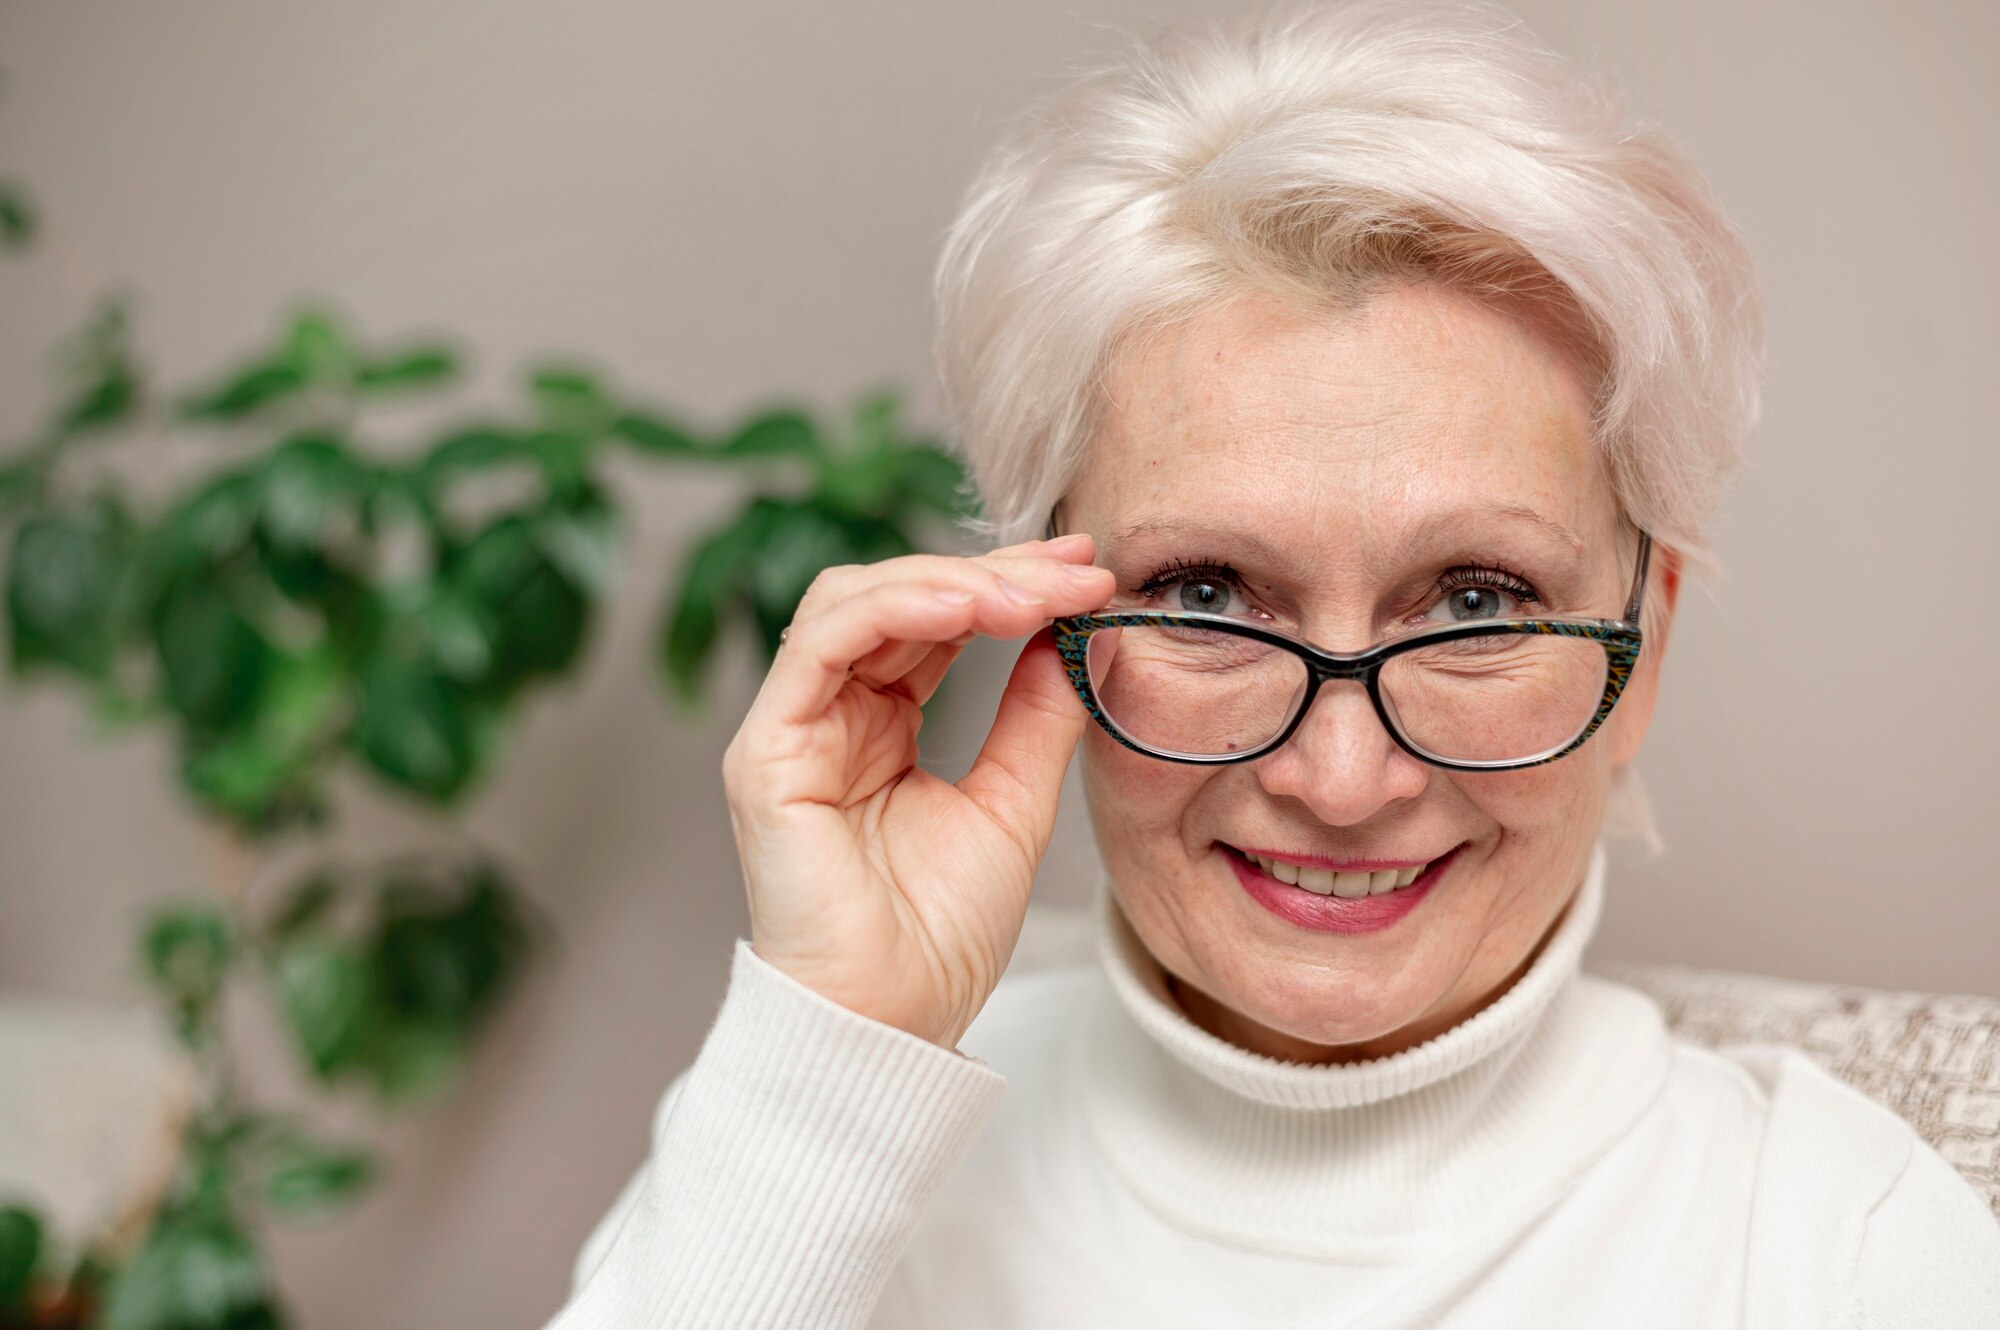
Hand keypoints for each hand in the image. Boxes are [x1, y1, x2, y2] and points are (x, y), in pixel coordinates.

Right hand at [721, 532, 1114, 1048]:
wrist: (894, 1022)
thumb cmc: (939, 937)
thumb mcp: (1014, 802)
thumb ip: (1039, 716)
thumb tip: (1077, 636)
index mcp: (880, 723)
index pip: (937, 621)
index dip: (1010, 586)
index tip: (1089, 574)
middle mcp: (831, 714)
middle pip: (899, 596)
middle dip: (994, 573)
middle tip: (1074, 569)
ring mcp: (793, 728)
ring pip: (854, 600)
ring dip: (950, 581)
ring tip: (1030, 593)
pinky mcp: (767, 751)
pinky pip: (820, 644)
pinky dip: (893, 608)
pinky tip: (965, 605)